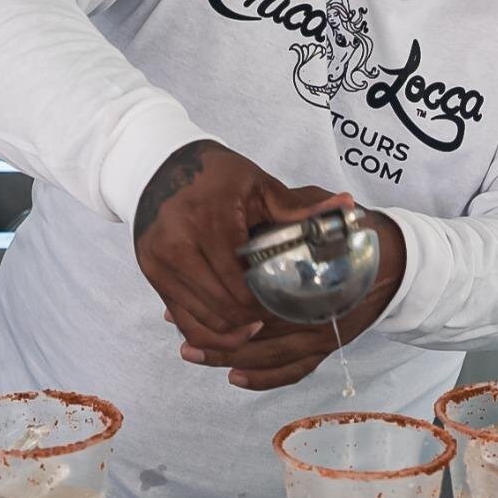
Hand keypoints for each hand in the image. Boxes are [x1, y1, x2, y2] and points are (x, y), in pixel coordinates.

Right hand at [130, 139, 321, 350]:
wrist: (158, 166)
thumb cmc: (215, 174)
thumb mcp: (259, 185)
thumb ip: (299, 207)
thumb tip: (346, 209)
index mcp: (209, 223)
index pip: (242, 288)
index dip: (268, 304)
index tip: (289, 303)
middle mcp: (178, 248)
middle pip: (223, 310)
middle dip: (253, 320)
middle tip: (276, 316)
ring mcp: (159, 264)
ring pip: (202, 322)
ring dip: (232, 331)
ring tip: (256, 325)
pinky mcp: (151, 274)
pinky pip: (182, 319)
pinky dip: (206, 332)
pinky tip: (230, 328)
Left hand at [178, 209, 405, 391]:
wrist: (392, 261)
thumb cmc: (351, 236)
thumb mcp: (323, 219)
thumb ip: (295, 214)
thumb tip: (264, 207)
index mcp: (312, 281)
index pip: (262, 299)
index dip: (224, 301)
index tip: (192, 296)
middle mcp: (318, 315)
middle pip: (261, 336)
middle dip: (218, 338)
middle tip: (183, 337)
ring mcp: (322, 336)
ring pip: (272, 358)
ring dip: (231, 359)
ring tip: (194, 353)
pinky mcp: (325, 348)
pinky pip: (294, 371)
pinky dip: (265, 379)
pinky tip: (235, 376)